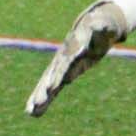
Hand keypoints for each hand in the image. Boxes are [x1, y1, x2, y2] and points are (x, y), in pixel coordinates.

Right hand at [25, 0, 128, 116]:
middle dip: (45, 89)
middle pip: (53, 76)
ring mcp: (63, 67)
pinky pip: (53, 89)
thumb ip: (101, 27)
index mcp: (74, 49)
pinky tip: (33, 112)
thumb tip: (99, 23)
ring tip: (30, 112)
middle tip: (37, 103)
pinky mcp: (65, 74)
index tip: (51, 88)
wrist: (95, 26)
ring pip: (48, 84)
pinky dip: (44, 100)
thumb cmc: (103, 26)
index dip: (58, 76)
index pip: (65, 65)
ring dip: (40, 97)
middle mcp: (64, 59)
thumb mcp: (105, 26)